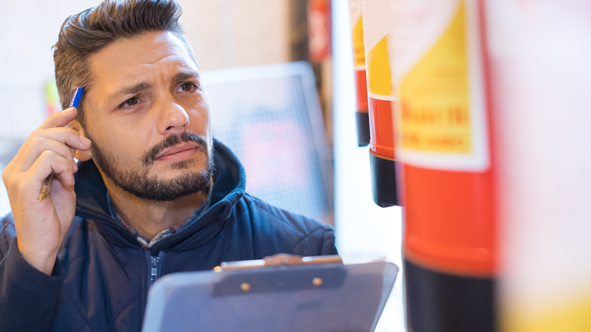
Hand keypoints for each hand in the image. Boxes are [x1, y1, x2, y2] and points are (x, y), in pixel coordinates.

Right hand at [2, 107, 90, 273]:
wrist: (46, 243)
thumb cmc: (54, 215)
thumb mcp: (62, 182)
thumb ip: (64, 161)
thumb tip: (76, 138)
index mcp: (23, 165)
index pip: (37, 132)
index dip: (56, 119)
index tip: (74, 112)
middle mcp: (15, 167)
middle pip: (42, 133)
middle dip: (69, 136)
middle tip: (86, 149)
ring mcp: (16, 176)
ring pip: (44, 143)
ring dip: (66, 155)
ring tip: (72, 174)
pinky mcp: (24, 186)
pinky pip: (47, 160)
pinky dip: (63, 166)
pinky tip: (67, 181)